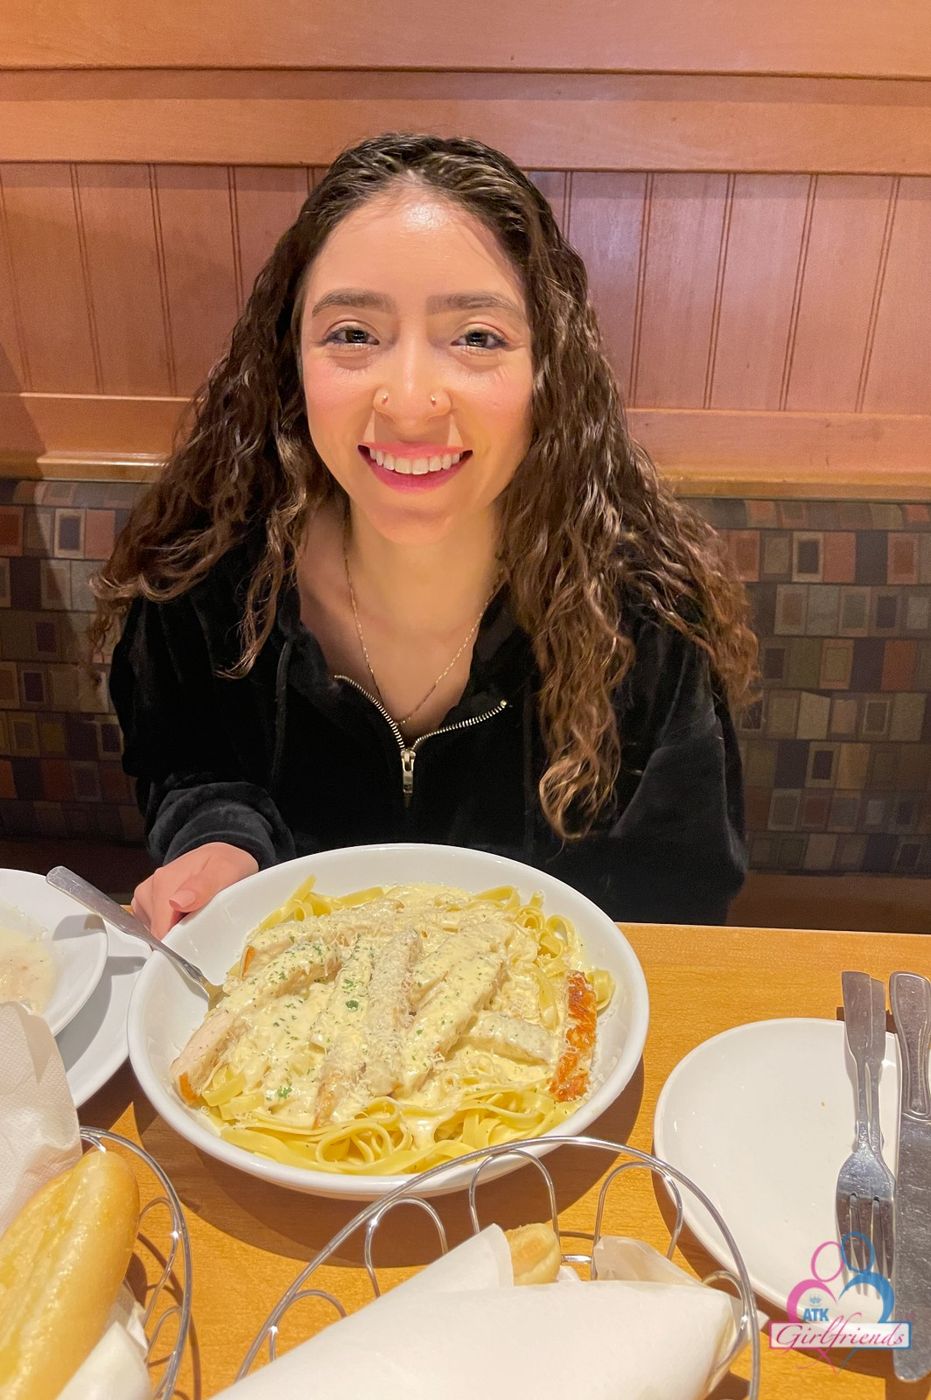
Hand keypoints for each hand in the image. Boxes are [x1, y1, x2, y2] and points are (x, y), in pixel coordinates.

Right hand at [132, 842, 258, 939]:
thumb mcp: (226, 869)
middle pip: (158, 934)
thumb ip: (203, 885)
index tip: (199, 949)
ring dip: (177, 934)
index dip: (180, 946)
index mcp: (164, 881)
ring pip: (157, 933)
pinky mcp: (146, 906)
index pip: (162, 931)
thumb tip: (176, 903)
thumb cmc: (226, 864)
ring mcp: (146, 898)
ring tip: (200, 920)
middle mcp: (149, 889)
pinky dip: (172, 930)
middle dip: (180, 940)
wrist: (222, 857)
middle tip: (207, 930)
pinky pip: (156, 928)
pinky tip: (188, 919)